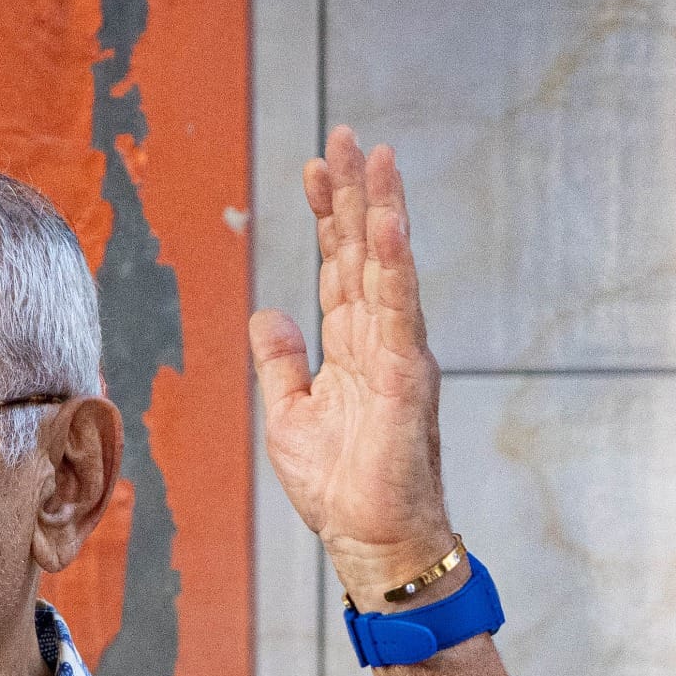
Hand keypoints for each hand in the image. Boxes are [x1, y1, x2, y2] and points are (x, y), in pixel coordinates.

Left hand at [250, 126, 452, 606]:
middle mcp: (379, 338)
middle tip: (344, 136)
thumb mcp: (289, 416)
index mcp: (351, 346)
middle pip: (363, 251)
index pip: (338, 267)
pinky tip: (388, 224)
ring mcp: (397, 352)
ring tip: (376, 157)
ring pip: (387, 267)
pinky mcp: (407, 375)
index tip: (312, 169)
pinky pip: (400, 311)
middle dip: (353, 194)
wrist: (371, 538)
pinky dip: (395, 266)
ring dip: (381, 210)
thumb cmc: (340, 487)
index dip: (326, 217)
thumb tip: (268, 314)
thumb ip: (280, 364)